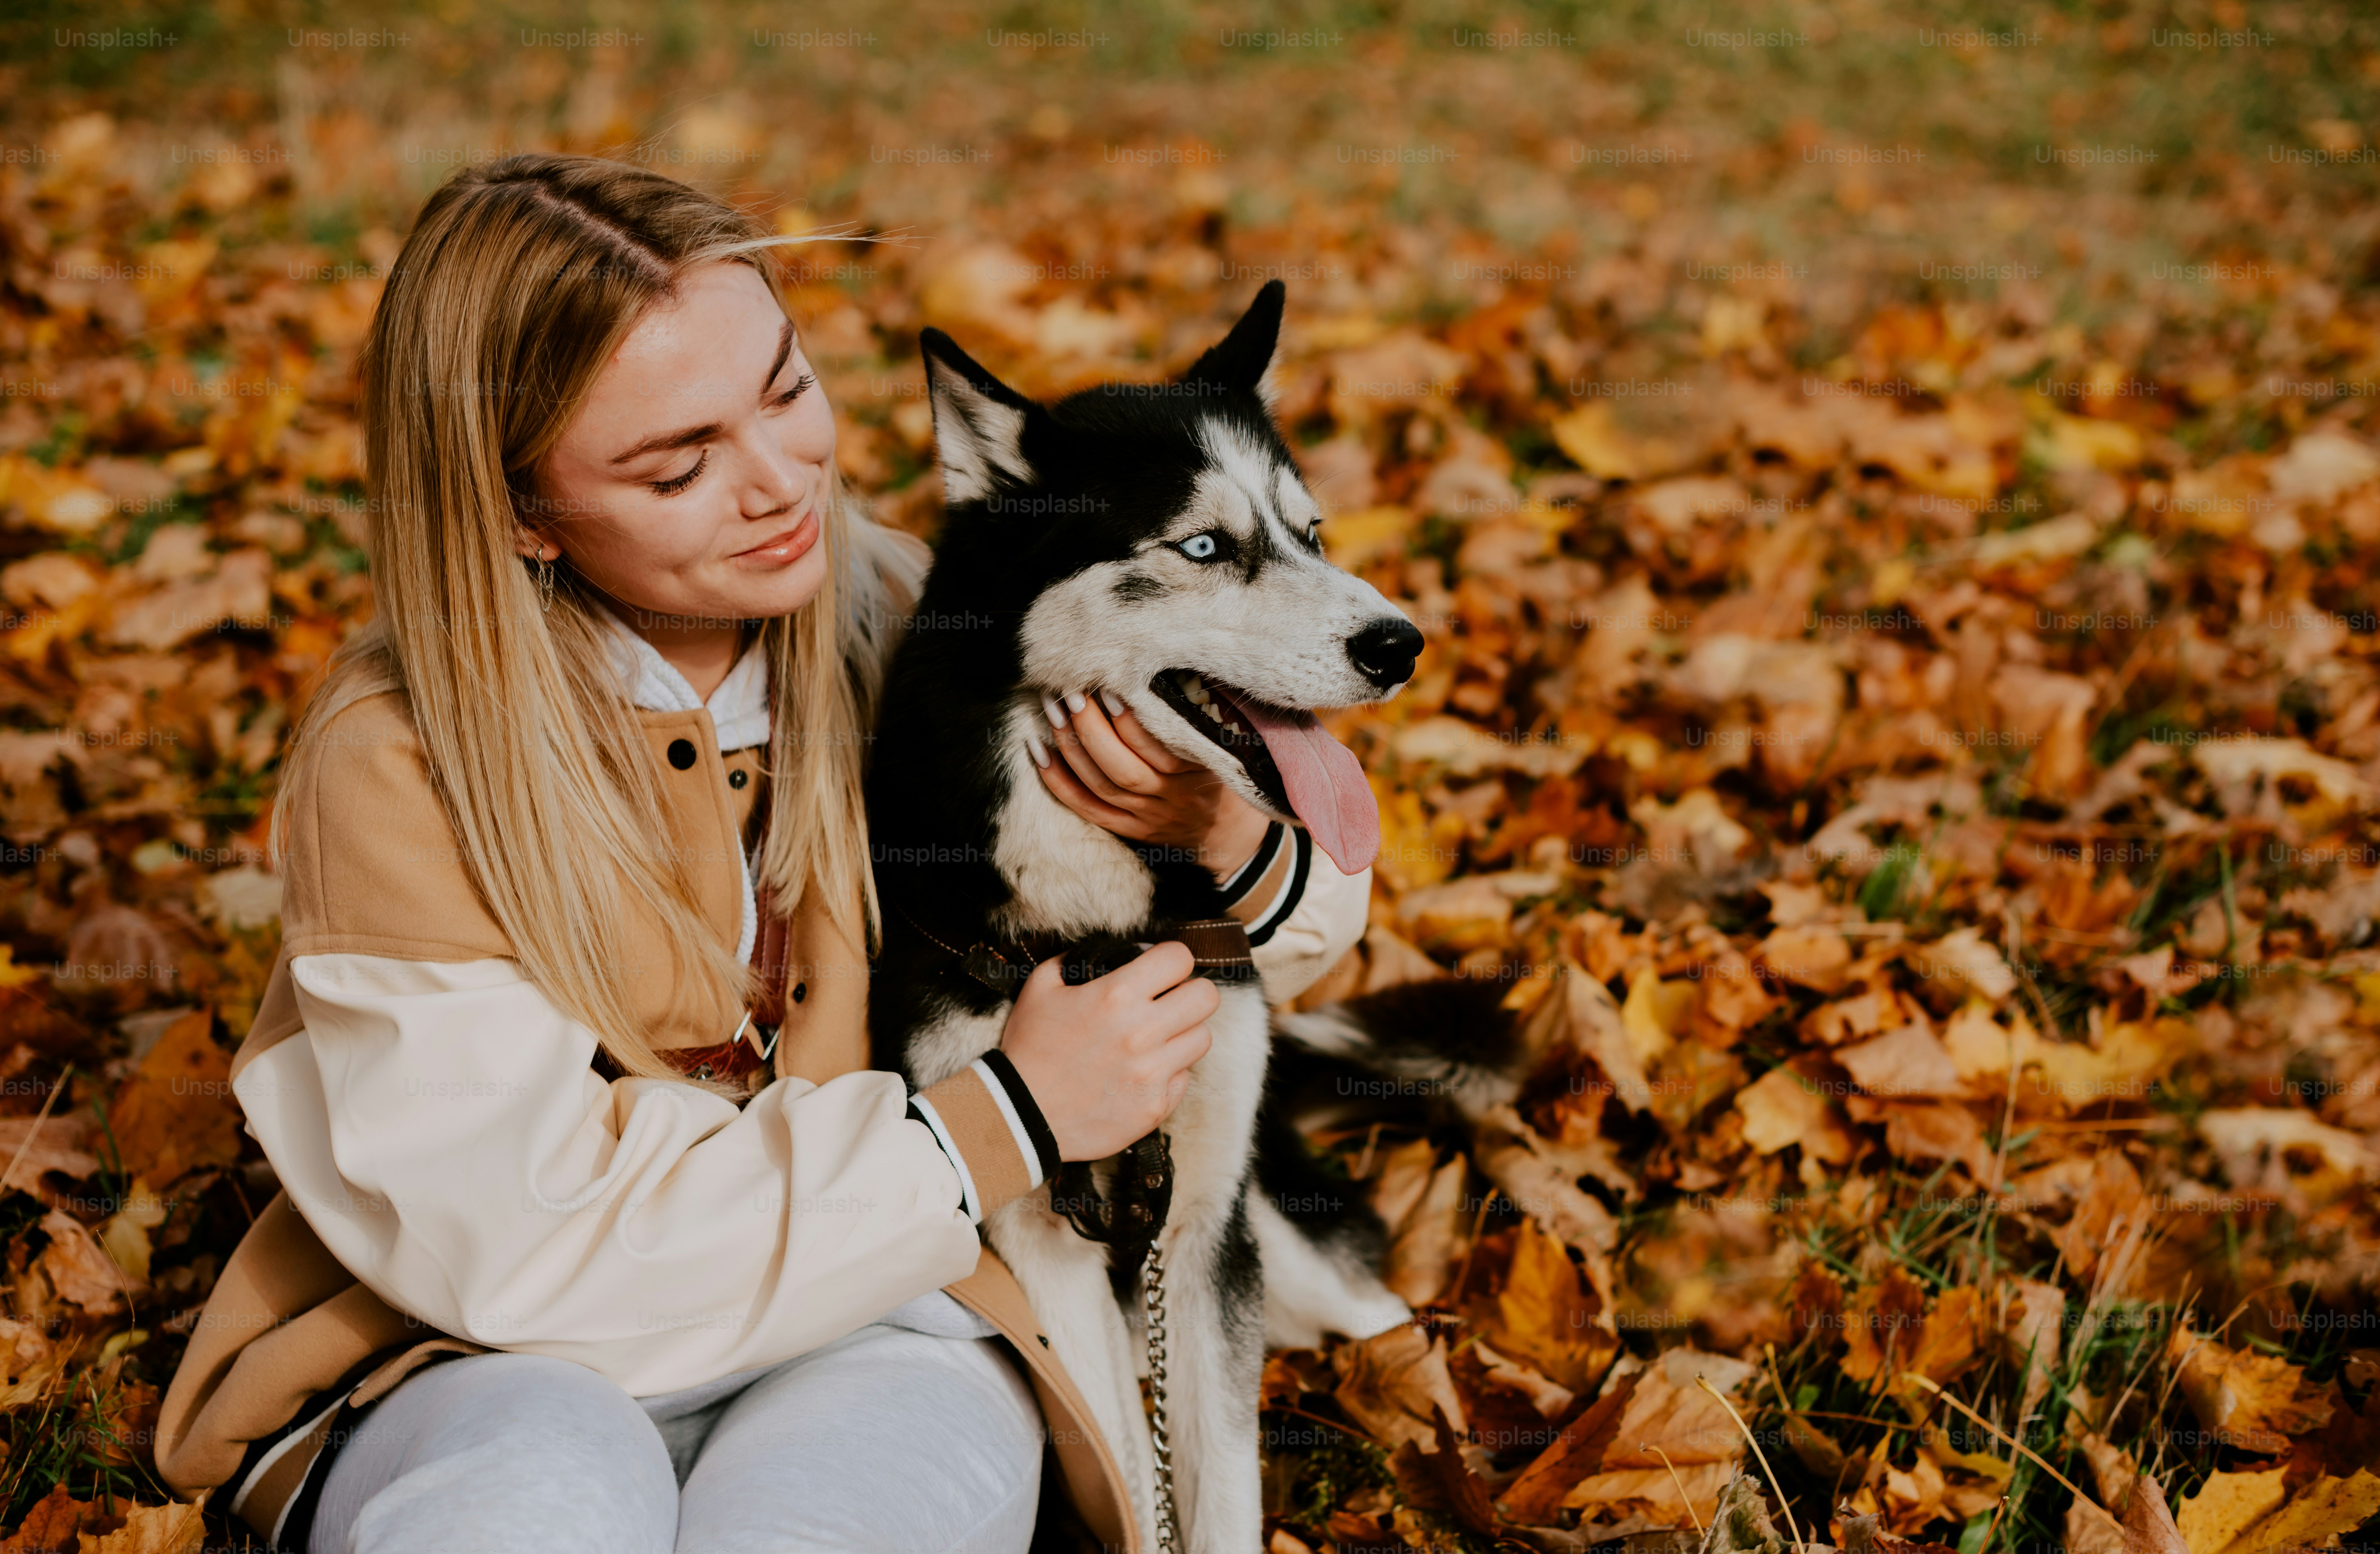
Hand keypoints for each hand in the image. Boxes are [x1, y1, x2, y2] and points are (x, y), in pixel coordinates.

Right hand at [998, 944, 1217, 1160]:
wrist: (1019, 1116)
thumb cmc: (1029, 1050)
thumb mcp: (1040, 988)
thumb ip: (1075, 960)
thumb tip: (1108, 951)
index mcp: (1116, 996)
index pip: (1180, 958)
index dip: (1173, 960)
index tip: (1162, 970)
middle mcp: (1142, 1032)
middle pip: (1207, 997)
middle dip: (1190, 993)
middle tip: (1170, 1001)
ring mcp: (1152, 1073)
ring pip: (1202, 1038)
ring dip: (1183, 1033)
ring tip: (1157, 1039)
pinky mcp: (1155, 1107)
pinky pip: (1185, 1078)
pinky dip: (1169, 1072)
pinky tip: (1142, 1072)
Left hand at [1032, 690, 1271, 882]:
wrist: (1231, 837)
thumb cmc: (1224, 776)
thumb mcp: (1226, 745)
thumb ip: (1198, 715)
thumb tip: (1164, 669)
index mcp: (1198, 773)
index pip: (1159, 746)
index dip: (1130, 719)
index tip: (1110, 686)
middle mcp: (1170, 798)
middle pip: (1122, 769)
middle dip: (1091, 730)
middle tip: (1070, 692)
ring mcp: (1146, 817)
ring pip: (1101, 786)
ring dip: (1070, 747)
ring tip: (1052, 709)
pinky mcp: (1129, 830)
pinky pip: (1088, 809)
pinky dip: (1059, 783)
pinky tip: (1038, 752)